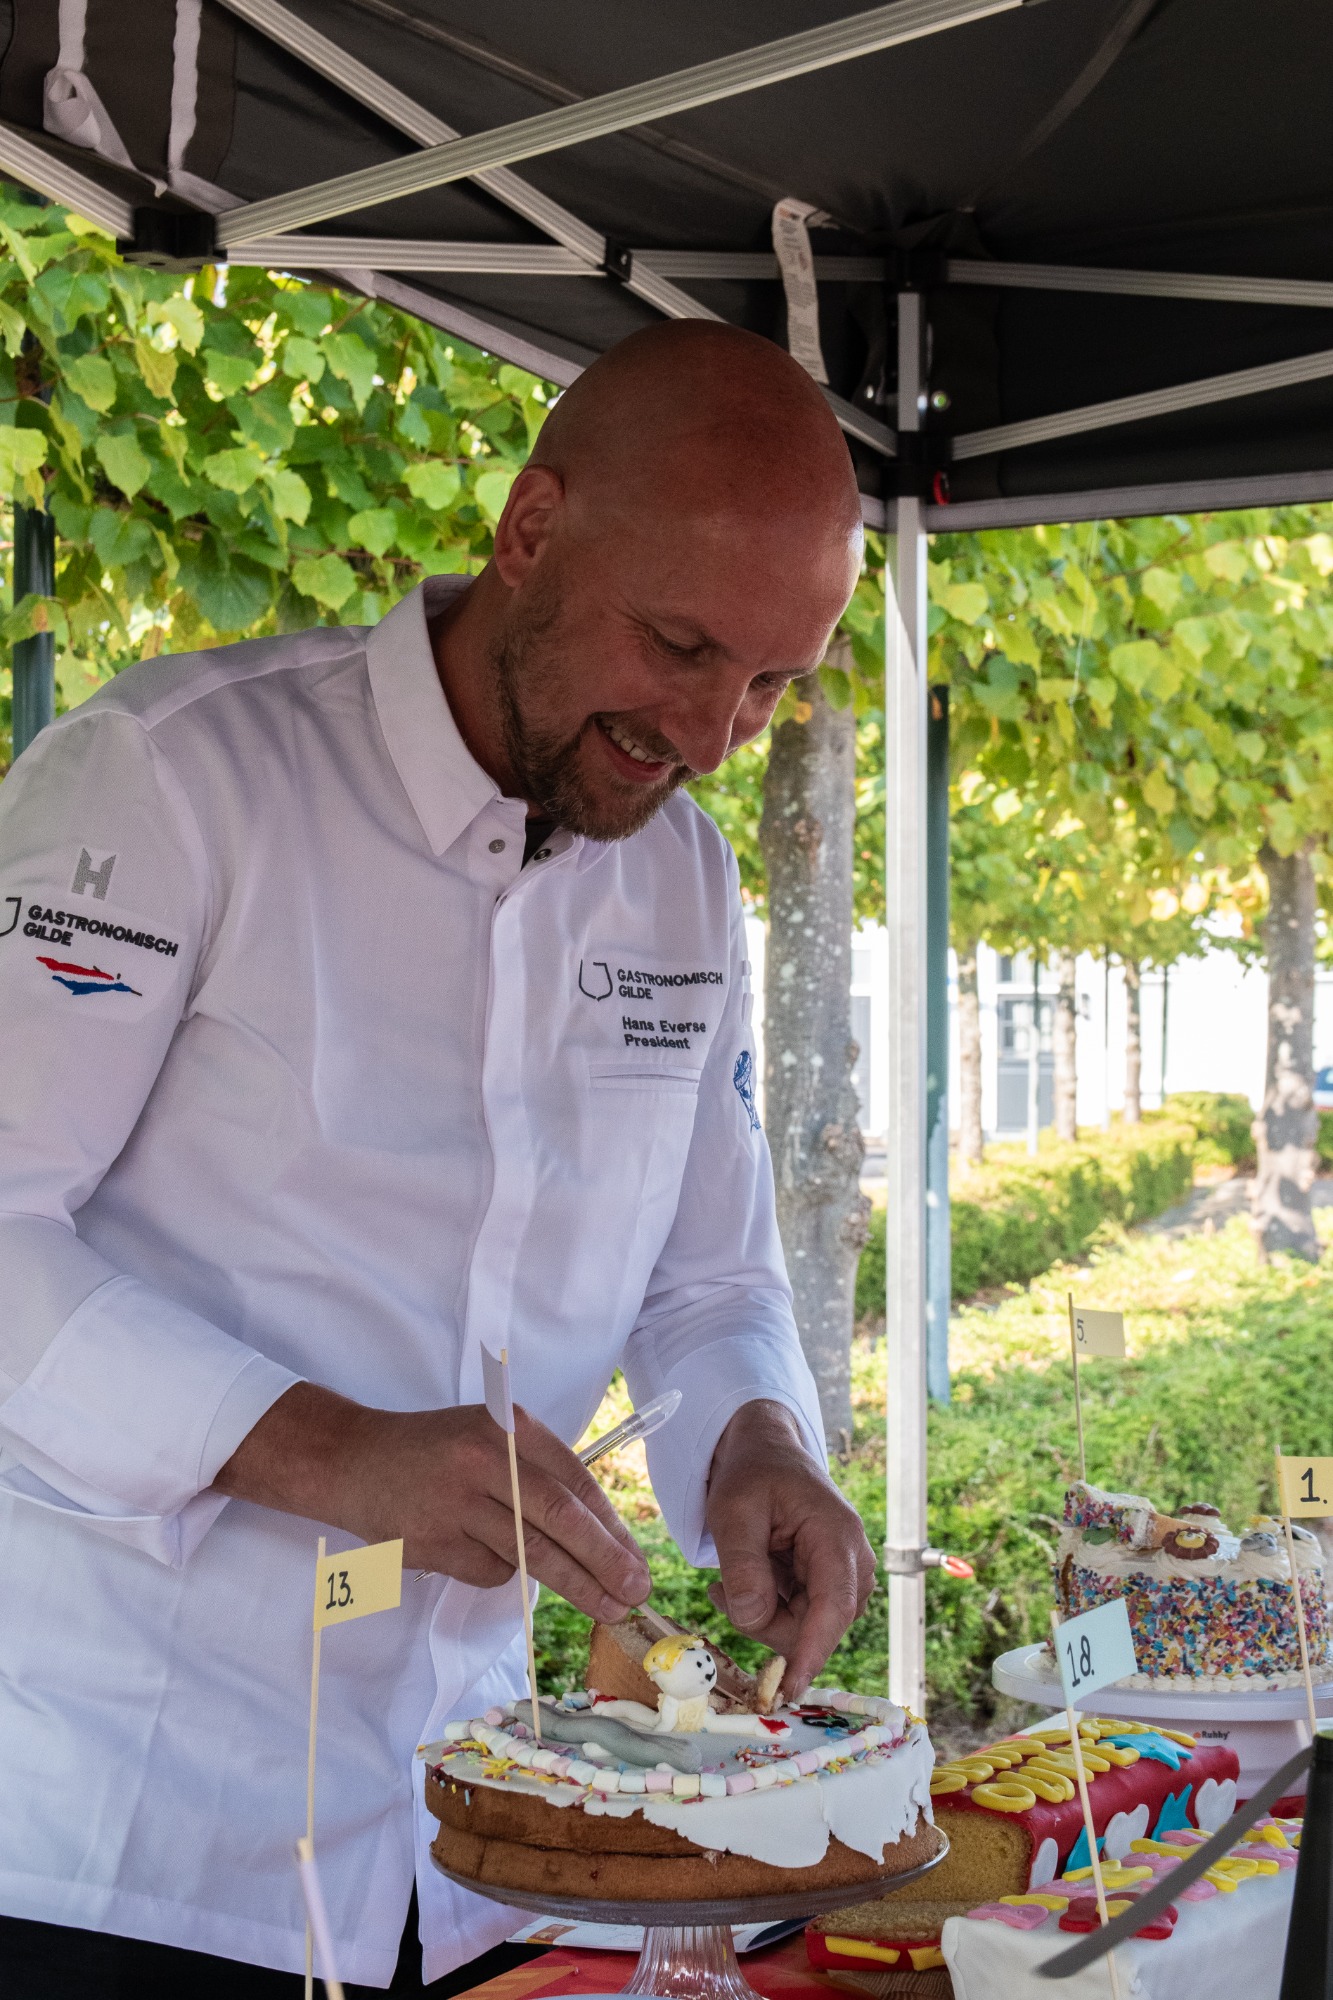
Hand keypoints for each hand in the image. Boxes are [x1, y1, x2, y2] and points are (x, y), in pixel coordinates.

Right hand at [214, 1382, 650, 1622]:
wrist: (350, 1460)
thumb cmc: (433, 1450)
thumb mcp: (488, 1435)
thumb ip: (536, 1471)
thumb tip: (601, 1534)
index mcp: (507, 1426)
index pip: (573, 1479)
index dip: (609, 1524)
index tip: (636, 1556)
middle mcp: (484, 1459)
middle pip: (558, 1517)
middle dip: (605, 1559)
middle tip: (637, 1590)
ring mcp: (456, 1503)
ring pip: (530, 1554)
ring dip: (576, 1585)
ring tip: (609, 1607)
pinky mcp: (432, 1542)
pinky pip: (490, 1571)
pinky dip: (504, 1574)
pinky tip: (491, 1560)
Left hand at [703, 1399, 875, 1697]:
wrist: (764, 1451)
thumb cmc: (751, 1474)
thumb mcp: (733, 1511)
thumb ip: (743, 1566)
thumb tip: (752, 1619)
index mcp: (837, 1537)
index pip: (832, 1607)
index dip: (811, 1651)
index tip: (788, 1688)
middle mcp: (851, 1561)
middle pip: (814, 1626)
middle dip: (765, 1622)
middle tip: (720, 1591)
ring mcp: (843, 1576)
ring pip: (804, 1629)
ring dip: (763, 1616)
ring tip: (728, 1579)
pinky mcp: (827, 1586)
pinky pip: (798, 1619)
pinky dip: (767, 1610)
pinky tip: (744, 1581)